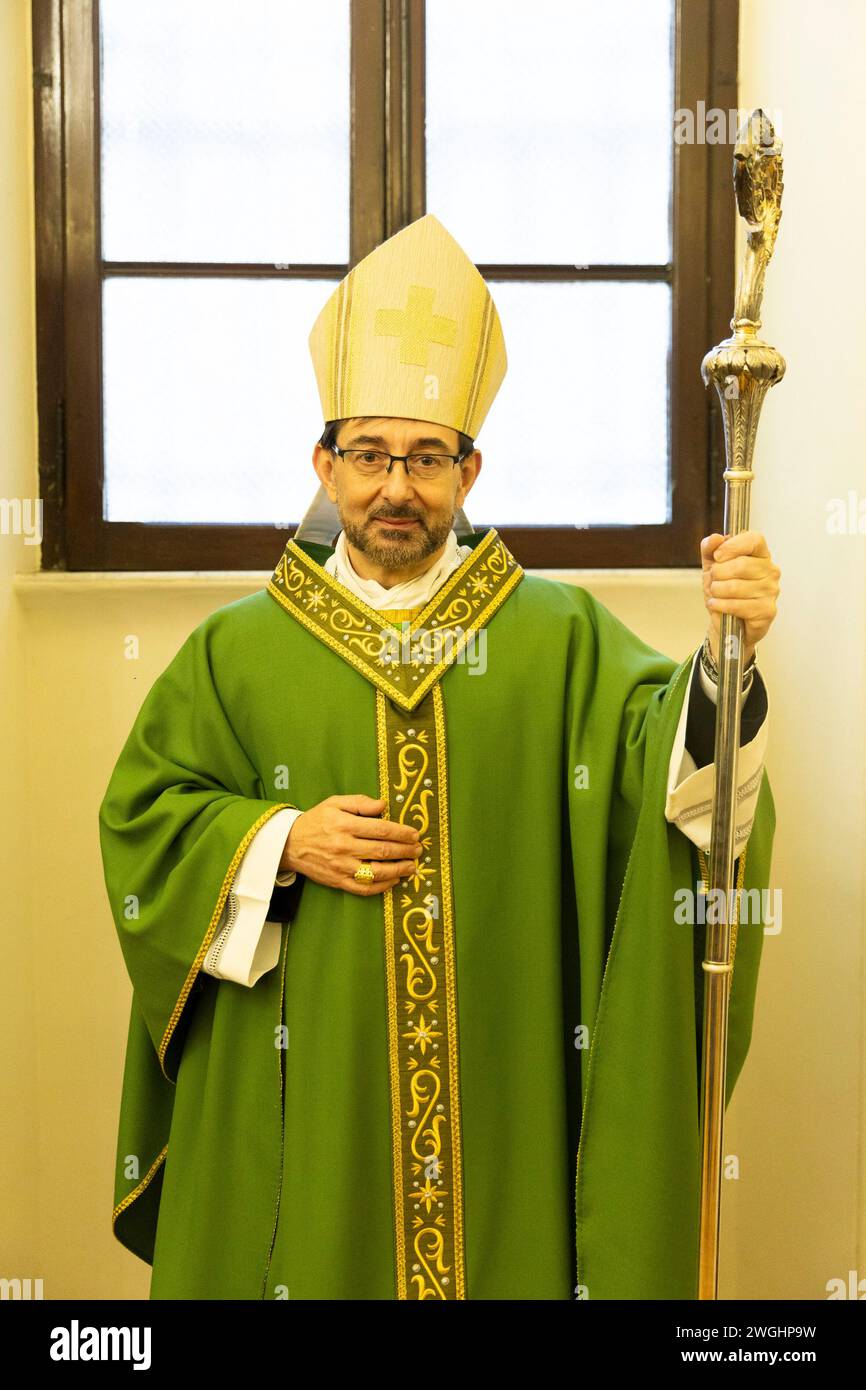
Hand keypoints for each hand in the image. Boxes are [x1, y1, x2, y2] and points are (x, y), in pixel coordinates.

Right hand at [279, 794, 422, 895]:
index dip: (402, 833)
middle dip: (405, 851)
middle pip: (383, 851)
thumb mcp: (335, 803)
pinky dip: (382, 886)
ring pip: (377, 872)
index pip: (381, 829)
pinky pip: (364, 888)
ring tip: (412, 866)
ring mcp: (341, 867)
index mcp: (345, 825)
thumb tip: (384, 805)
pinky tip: (394, 880)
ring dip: (399, 870)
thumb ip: (360, 802)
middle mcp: (344, 847)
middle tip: (418, 850)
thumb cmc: (316, 820)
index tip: (415, 834)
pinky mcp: (338, 882)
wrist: (290, 844)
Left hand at [700, 531, 780, 664]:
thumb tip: (714, 538)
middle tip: (713, 581)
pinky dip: (721, 605)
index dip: (733, 546)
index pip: (754, 540)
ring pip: (736, 586)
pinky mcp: (767, 610)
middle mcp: (770, 571)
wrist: (727, 623)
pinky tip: (717, 605)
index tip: (718, 556)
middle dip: (718, 574)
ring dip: (717, 592)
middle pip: (741, 564)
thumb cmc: (724, 593)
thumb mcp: (712, 568)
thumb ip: (709, 550)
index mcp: (760, 555)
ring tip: (715, 595)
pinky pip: (738, 605)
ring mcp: (771, 591)